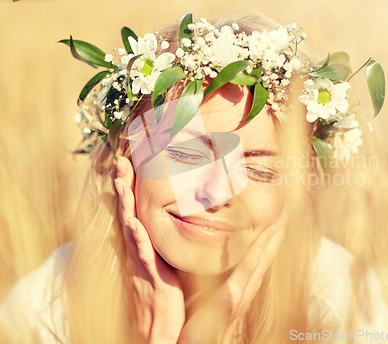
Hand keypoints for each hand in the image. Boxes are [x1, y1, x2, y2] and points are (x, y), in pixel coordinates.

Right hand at [115, 156, 184, 343]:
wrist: (157, 324)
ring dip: (125, 205)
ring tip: (121, 182)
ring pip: (130, 228)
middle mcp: (137, 249)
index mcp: (142, 243)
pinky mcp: (150, 274)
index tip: (128, 162)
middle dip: (123, 186)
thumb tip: (168, 220)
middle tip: (120, 161)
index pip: (134, 209)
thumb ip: (162, 239)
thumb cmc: (163, 291)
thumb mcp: (162, 260)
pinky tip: (134, 223)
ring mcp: (141, 261)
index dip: (130, 187)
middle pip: (127, 212)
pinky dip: (137, 238)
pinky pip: (143, 254)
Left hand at [178, 211, 286, 343]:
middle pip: (266, 257)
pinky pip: (248, 269)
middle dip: (276, 235)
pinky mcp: (232, 298)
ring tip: (282, 218)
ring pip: (262, 259)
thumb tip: (202, 259)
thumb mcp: (204, 298)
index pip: (257, 259)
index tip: (274, 219)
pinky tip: (269, 234)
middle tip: (285, 212)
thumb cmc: (196, 326)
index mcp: (239, 288)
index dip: (267, 239)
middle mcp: (246, 290)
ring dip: (273, 238)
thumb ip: (208, 280)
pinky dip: (260, 249)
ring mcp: (242, 294)